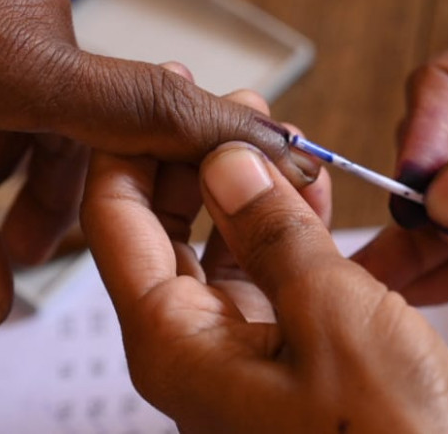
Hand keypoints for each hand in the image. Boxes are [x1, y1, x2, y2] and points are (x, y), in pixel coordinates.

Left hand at [81, 90, 447, 433]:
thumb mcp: (332, 315)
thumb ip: (274, 231)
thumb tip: (227, 160)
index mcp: (174, 345)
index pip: (115, 223)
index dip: (131, 146)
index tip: (161, 89)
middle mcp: (189, 349)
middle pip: (160, 229)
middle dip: (192, 158)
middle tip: (232, 102)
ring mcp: (233, 354)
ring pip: (214, 247)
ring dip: (243, 187)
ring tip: (277, 131)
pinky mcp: (277, 358)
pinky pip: (261, 276)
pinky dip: (280, 227)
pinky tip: (308, 186)